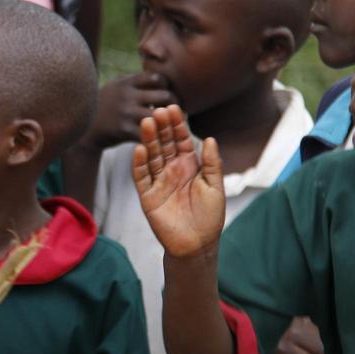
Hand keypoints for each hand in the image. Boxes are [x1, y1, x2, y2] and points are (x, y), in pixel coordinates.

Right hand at [87, 73, 175, 150]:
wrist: (83, 130)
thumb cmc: (104, 108)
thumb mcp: (115, 88)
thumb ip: (134, 82)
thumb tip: (157, 75)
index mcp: (126, 82)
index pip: (158, 78)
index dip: (166, 87)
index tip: (166, 96)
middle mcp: (127, 95)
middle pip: (165, 96)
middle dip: (174, 105)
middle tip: (176, 112)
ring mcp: (125, 112)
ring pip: (160, 115)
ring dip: (168, 121)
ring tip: (170, 125)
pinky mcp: (123, 130)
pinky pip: (149, 132)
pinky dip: (157, 135)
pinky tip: (158, 137)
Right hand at [132, 105, 224, 257]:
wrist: (197, 245)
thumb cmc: (210, 217)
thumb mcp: (215, 187)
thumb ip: (212, 163)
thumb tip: (210, 139)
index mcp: (189, 166)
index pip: (181, 140)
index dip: (177, 125)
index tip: (173, 108)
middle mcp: (172, 170)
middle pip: (164, 144)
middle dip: (161, 127)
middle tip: (157, 110)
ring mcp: (158, 182)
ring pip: (151, 156)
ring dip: (148, 140)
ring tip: (146, 123)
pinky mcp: (148, 196)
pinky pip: (141, 177)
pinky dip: (139, 164)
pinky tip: (139, 149)